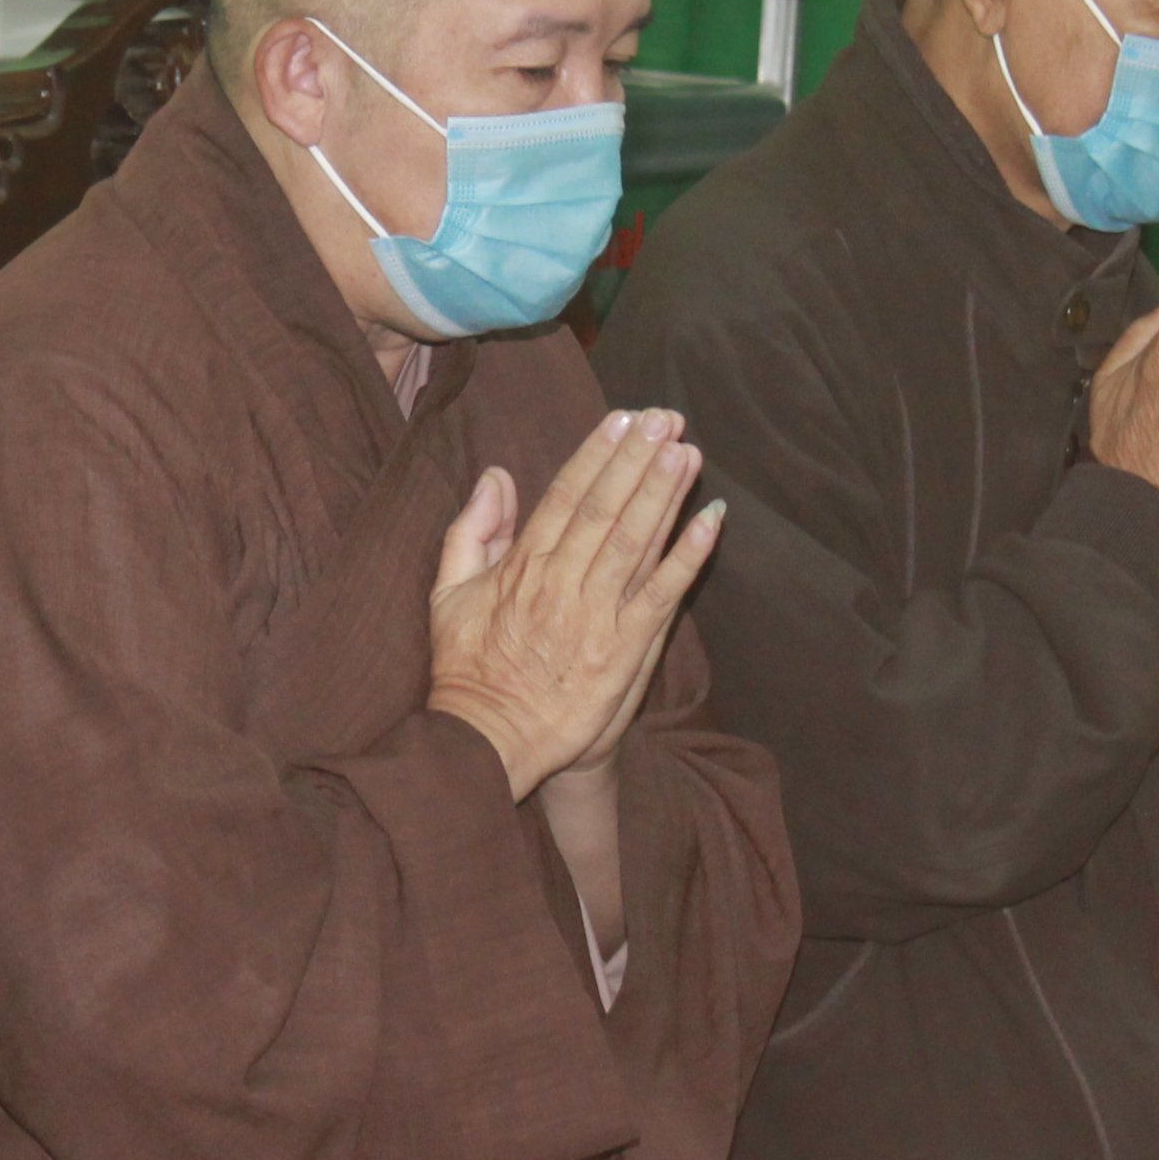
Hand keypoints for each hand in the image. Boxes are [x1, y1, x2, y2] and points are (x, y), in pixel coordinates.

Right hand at [427, 410, 725, 801]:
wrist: (488, 741)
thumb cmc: (467, 669)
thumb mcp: (448, 594)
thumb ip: (470, 531)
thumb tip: (496, 476)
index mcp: (521, 567)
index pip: (566, 496)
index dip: (598, 454)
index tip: (624, 420)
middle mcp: (561, 583)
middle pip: (607, 508)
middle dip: (638, 460)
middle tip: (667, 418)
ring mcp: (596, 616)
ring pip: (636, 541)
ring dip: (664, 492)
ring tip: (687, 450)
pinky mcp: (624, 650)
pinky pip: (661, 593)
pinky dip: (688, 554)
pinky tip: (710, 518)